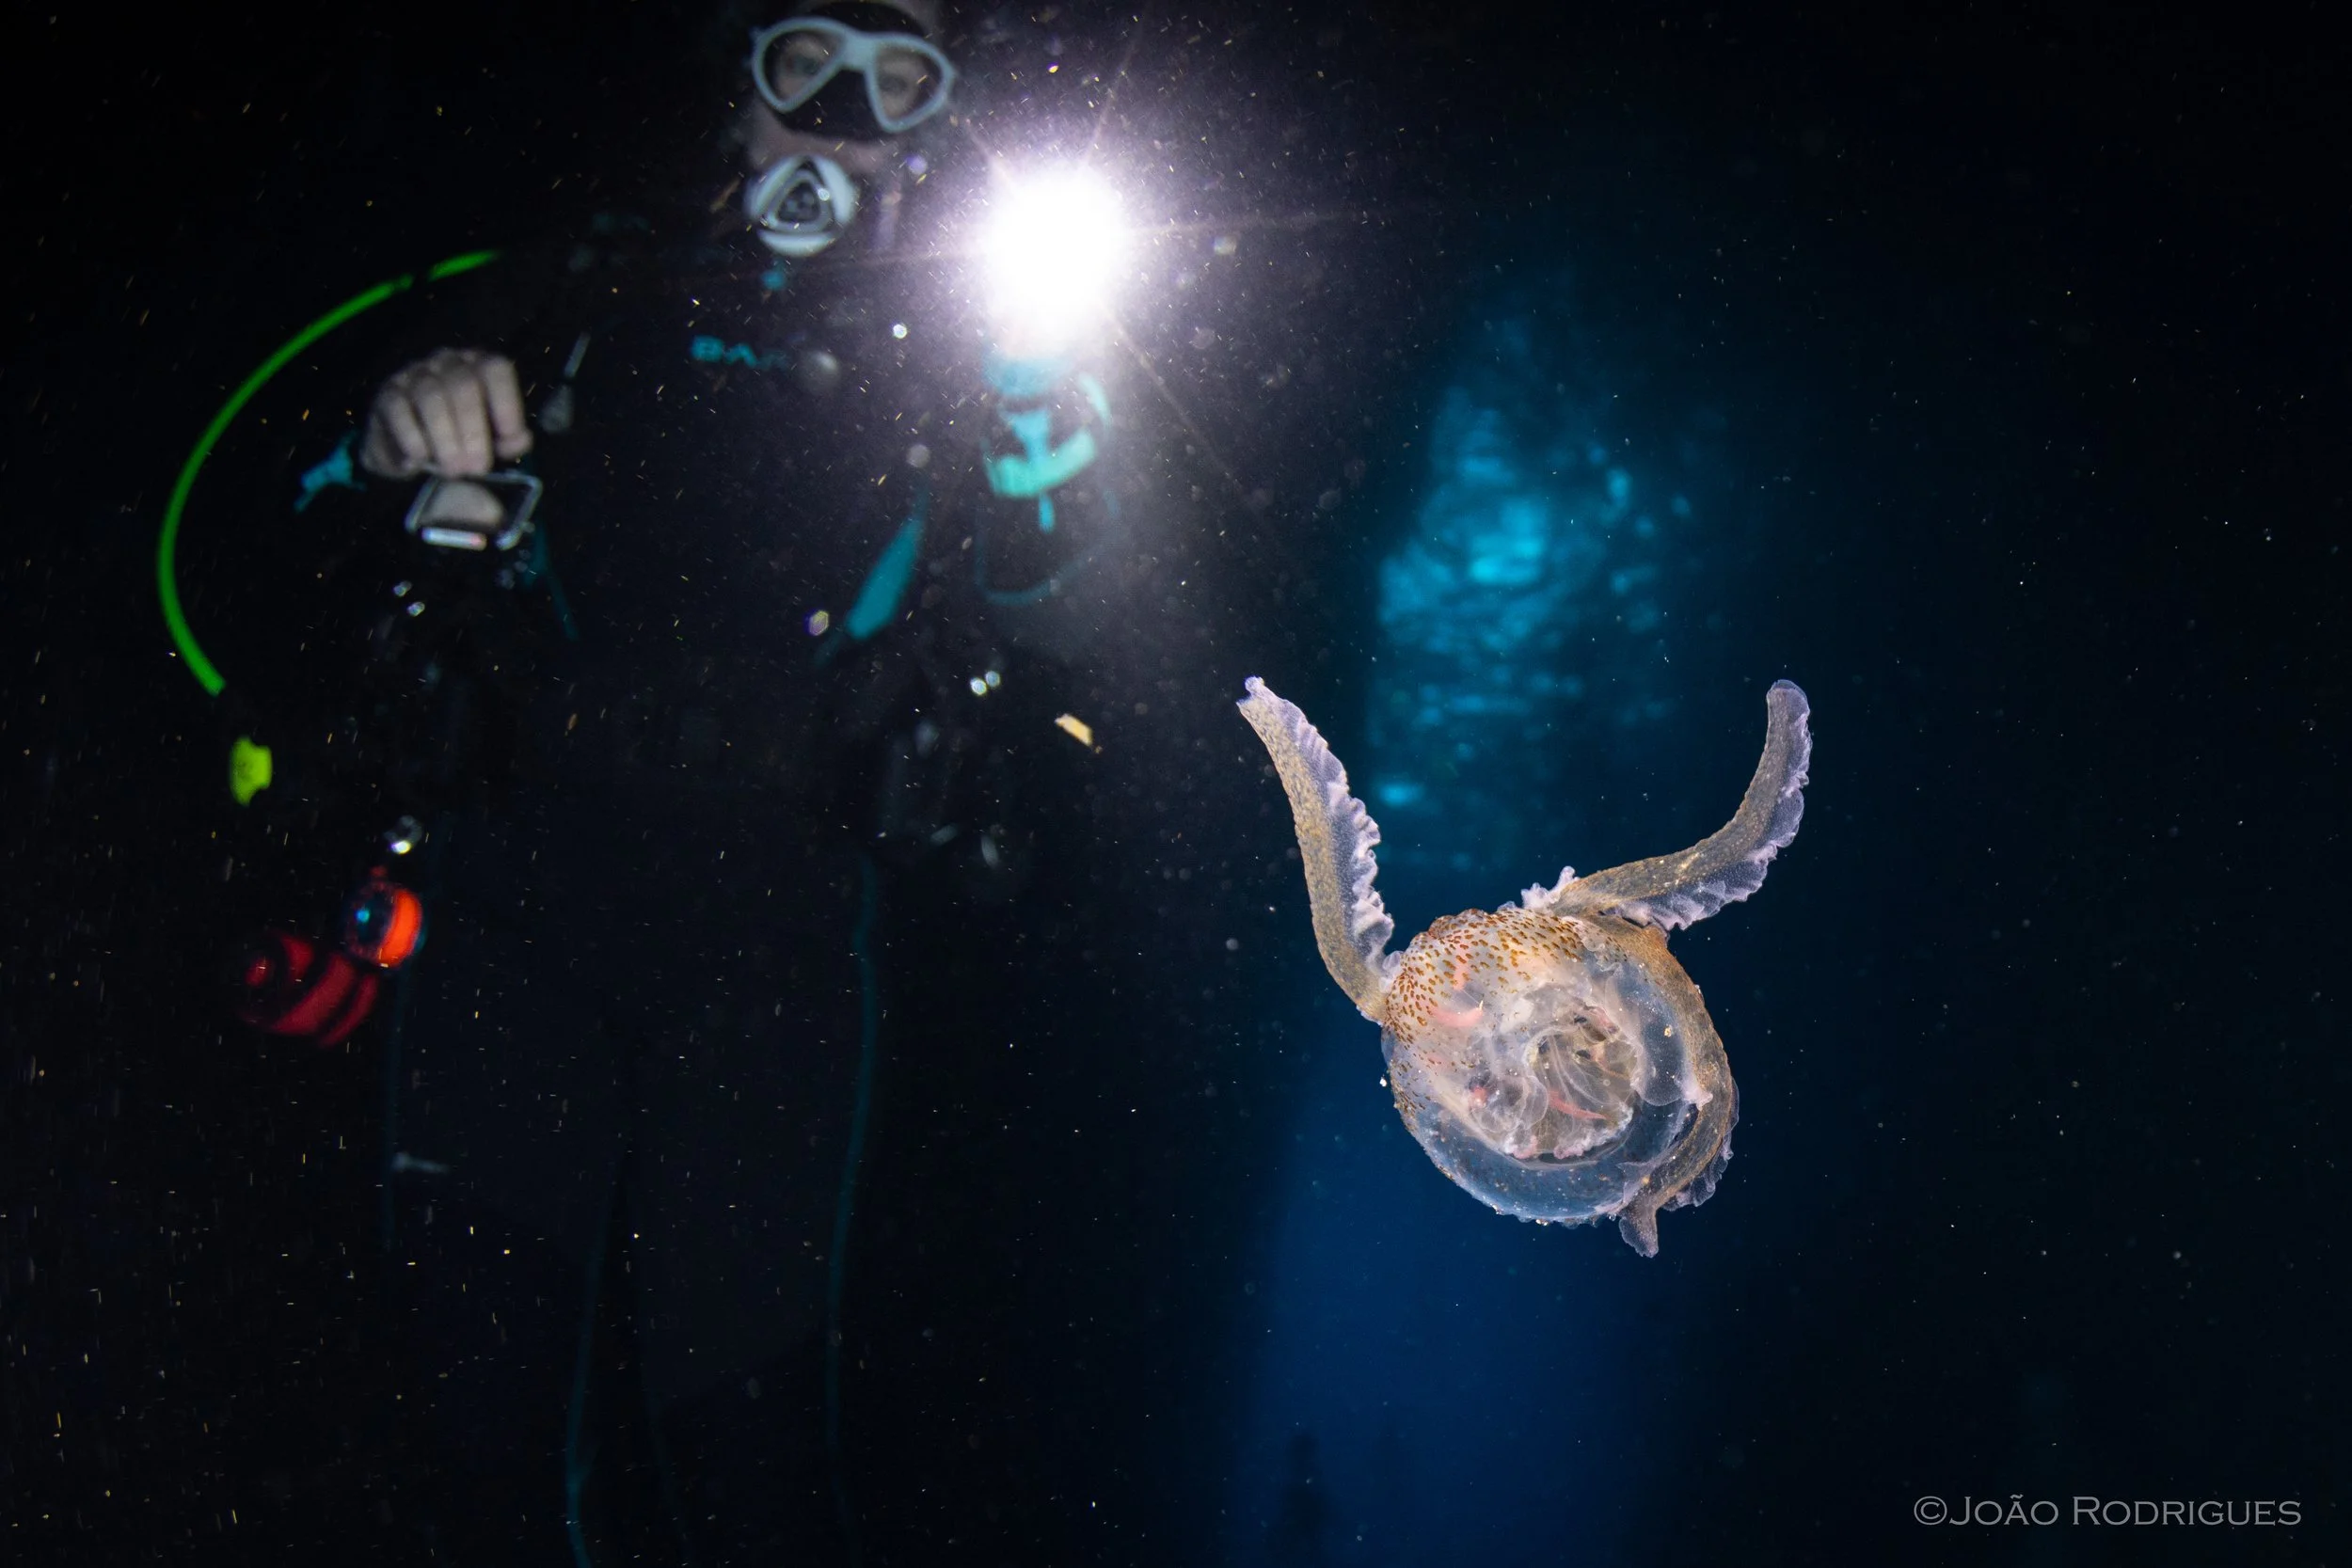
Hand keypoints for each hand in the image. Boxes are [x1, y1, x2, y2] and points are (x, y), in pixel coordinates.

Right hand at [360, 348, 531, 478]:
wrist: (412, 453)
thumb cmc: (462, 441)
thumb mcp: (491, 442)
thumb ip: (509, 441)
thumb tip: (519, 439)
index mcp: (480, 367)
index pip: (495, 370)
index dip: (505, 403)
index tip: (509, 438)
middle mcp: (448, 362)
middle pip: (463, 385)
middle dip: (473, 430)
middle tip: (476, 467)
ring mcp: (415, 374)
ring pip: (431, 397)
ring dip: (444, 437)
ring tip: (451, 469)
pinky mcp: (388, 394)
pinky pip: (398, 410)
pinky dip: (411, 438)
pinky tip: (420, 460)